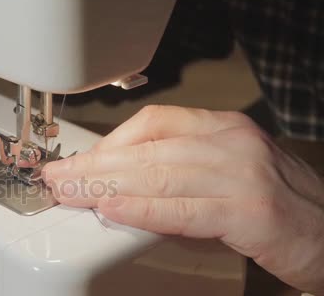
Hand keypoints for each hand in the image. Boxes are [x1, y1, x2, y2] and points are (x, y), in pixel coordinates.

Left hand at [43, 105, 323, 293]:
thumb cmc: (275, 207)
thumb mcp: (221, 177)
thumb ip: (173, 176)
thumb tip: (115, 188)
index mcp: (222, 128)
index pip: (151, 123)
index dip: (107, 143)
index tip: (75, 161)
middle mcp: (232, 141)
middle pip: (147, 147)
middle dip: (94, 165)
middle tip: (57, 177)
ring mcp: (244, 172)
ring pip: (159, 174)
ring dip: (106, 185)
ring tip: (70, 193)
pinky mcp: (253, 210)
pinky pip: (184, 207)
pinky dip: (144, 209)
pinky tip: (113, 210)